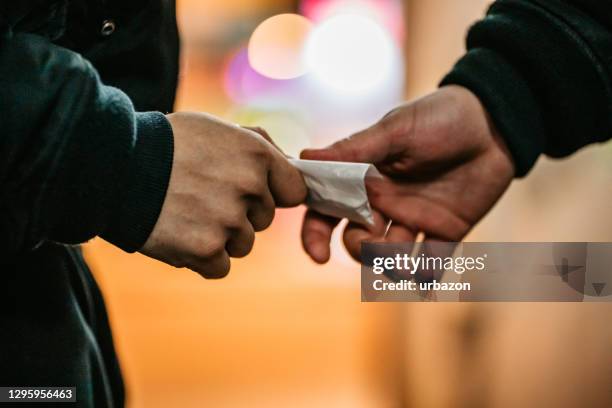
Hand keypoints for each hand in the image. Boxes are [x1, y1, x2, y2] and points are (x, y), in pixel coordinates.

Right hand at [141, 112, 305, 277]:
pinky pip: (220, 266)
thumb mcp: (217, 128)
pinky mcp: (205, 250)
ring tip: (186, 213)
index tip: (253, 192)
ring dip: (220, 236)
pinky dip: (201, 258)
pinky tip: (179, 235)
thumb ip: (258, 145)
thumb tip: (289, 166)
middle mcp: (249, 188)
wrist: (114, 166)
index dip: (274, 193)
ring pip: (242, 244)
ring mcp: (228, 222)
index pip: (294, 190)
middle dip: (240, 212)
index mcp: (256, 156)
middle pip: (263, 219)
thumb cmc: (167, 143)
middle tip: (202, 196)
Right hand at [300, 85, 514, 262]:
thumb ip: (356, 150)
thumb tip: (305, 159)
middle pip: (356, 238)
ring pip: (390, 255)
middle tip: (373, 242)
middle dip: (359, 248)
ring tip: (403, 264)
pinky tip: (425, 278)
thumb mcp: (397, 130)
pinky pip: (431, 260)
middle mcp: (385, 202)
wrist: (495, 122)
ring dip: (390, 265)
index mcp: (365, 178)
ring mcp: (415, 218)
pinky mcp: (446, 230)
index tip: (319, 254)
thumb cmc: (440, 117)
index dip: (316, 234)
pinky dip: (425, 274)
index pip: (329, 210)